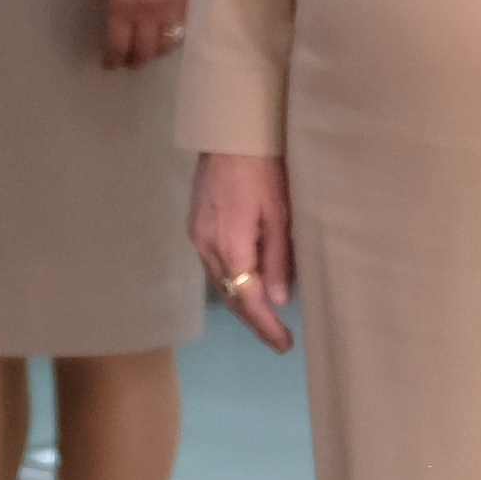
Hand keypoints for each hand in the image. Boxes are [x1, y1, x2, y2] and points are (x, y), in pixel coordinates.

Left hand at [98, 0, 191, 70]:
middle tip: (130, 63)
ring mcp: (171, 11)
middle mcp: (147, 15)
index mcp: (122, 7)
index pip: (117, 45)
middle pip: (143, 51)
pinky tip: (168, 40)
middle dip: (134, 61)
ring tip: (149, 54)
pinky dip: (174, 40)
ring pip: (165, 46)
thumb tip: (111, 17)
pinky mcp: (188, 4)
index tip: (109, 64)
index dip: (112, 59)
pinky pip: (182, 31)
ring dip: (155, 54)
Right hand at [189, 152, 294, 350]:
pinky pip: (213, 264)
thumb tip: (277, 300)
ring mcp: (197, 236)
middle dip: (254, 321)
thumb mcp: (279, 216)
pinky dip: (231, 281)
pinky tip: (245, 283)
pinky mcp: (195, 225)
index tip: (285, 345)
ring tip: (265, 318)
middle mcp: (207, 248)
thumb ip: (277, 259)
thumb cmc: (263, 171)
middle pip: (229, 296)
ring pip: (219, 281)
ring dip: (241, 301)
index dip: (266, 326)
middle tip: (278, 339)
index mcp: (230, 248)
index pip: (248, 300)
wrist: (228, 134)